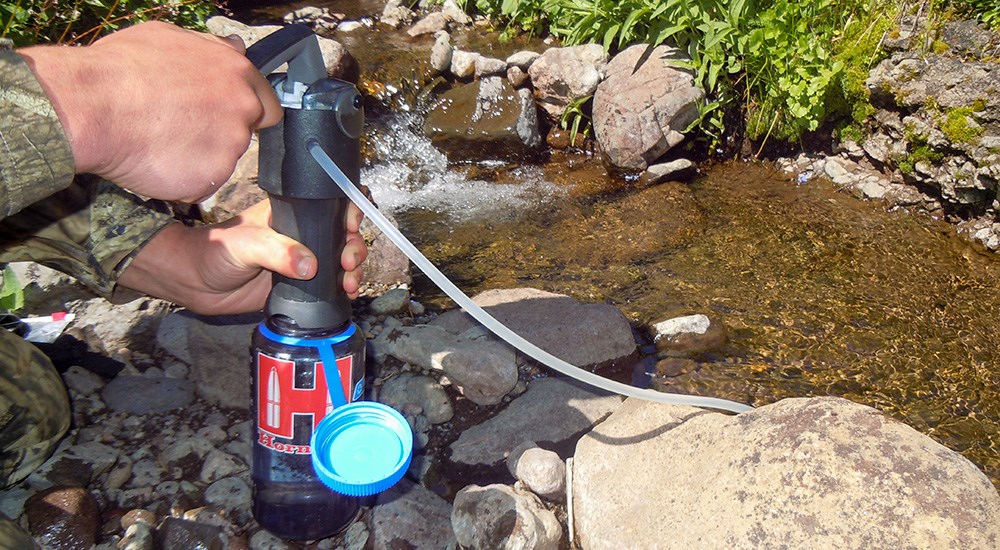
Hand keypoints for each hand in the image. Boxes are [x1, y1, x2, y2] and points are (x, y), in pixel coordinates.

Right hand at [19, 21, 281, 202]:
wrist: (92, 106)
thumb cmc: (123, 68)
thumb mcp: (171, 39)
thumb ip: (212, 50)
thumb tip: (236, 48)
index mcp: (238, 73)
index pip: (267, 103)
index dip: (245, 112)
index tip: (222, 116)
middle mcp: (243, 108)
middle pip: (246, 132)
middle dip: (222, 133)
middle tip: (184, 130)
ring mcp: (231, 145)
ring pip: (222, 158)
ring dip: (199, 155)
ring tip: (160, 142)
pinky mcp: (214, 176)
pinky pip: (202, 182)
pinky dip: (183, 177)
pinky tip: (157, 160)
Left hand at [117, 201, 366, 315]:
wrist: (196, 283)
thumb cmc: (216, 250)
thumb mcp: (246, 244)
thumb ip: (277, 251)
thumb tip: (311, 267)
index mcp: (292, 213)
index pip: (330, 204)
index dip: (349, 212)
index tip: (351, 227)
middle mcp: (302, 234)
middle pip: (343, 234)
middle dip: (353, 247)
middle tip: (347, 263)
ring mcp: (303, 260)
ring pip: (341, 260)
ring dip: (353, 270)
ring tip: (350, 283)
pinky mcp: (300, 286)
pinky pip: (330, 284)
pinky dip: (344, 288)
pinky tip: (349, 294)